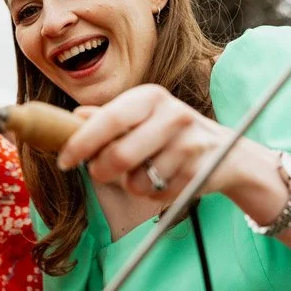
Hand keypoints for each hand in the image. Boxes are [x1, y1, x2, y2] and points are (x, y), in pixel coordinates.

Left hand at [56, 84, 262, 198]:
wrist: (226, 151)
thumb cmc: (171, 133)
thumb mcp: (142, 117)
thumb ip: (108, 118)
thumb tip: (75, 116)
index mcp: (151, 97)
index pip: (108, 120)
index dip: (81, 143)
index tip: (64, 161)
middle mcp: (173, 115)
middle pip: (120, 156)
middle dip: (101, 171)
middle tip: (99, 172)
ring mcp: (189, 144)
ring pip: (137, 181)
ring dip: (131, 184)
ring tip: (144, 171)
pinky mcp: (199, 172)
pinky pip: (157, 194)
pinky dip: (152, 193)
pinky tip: (164, 179)